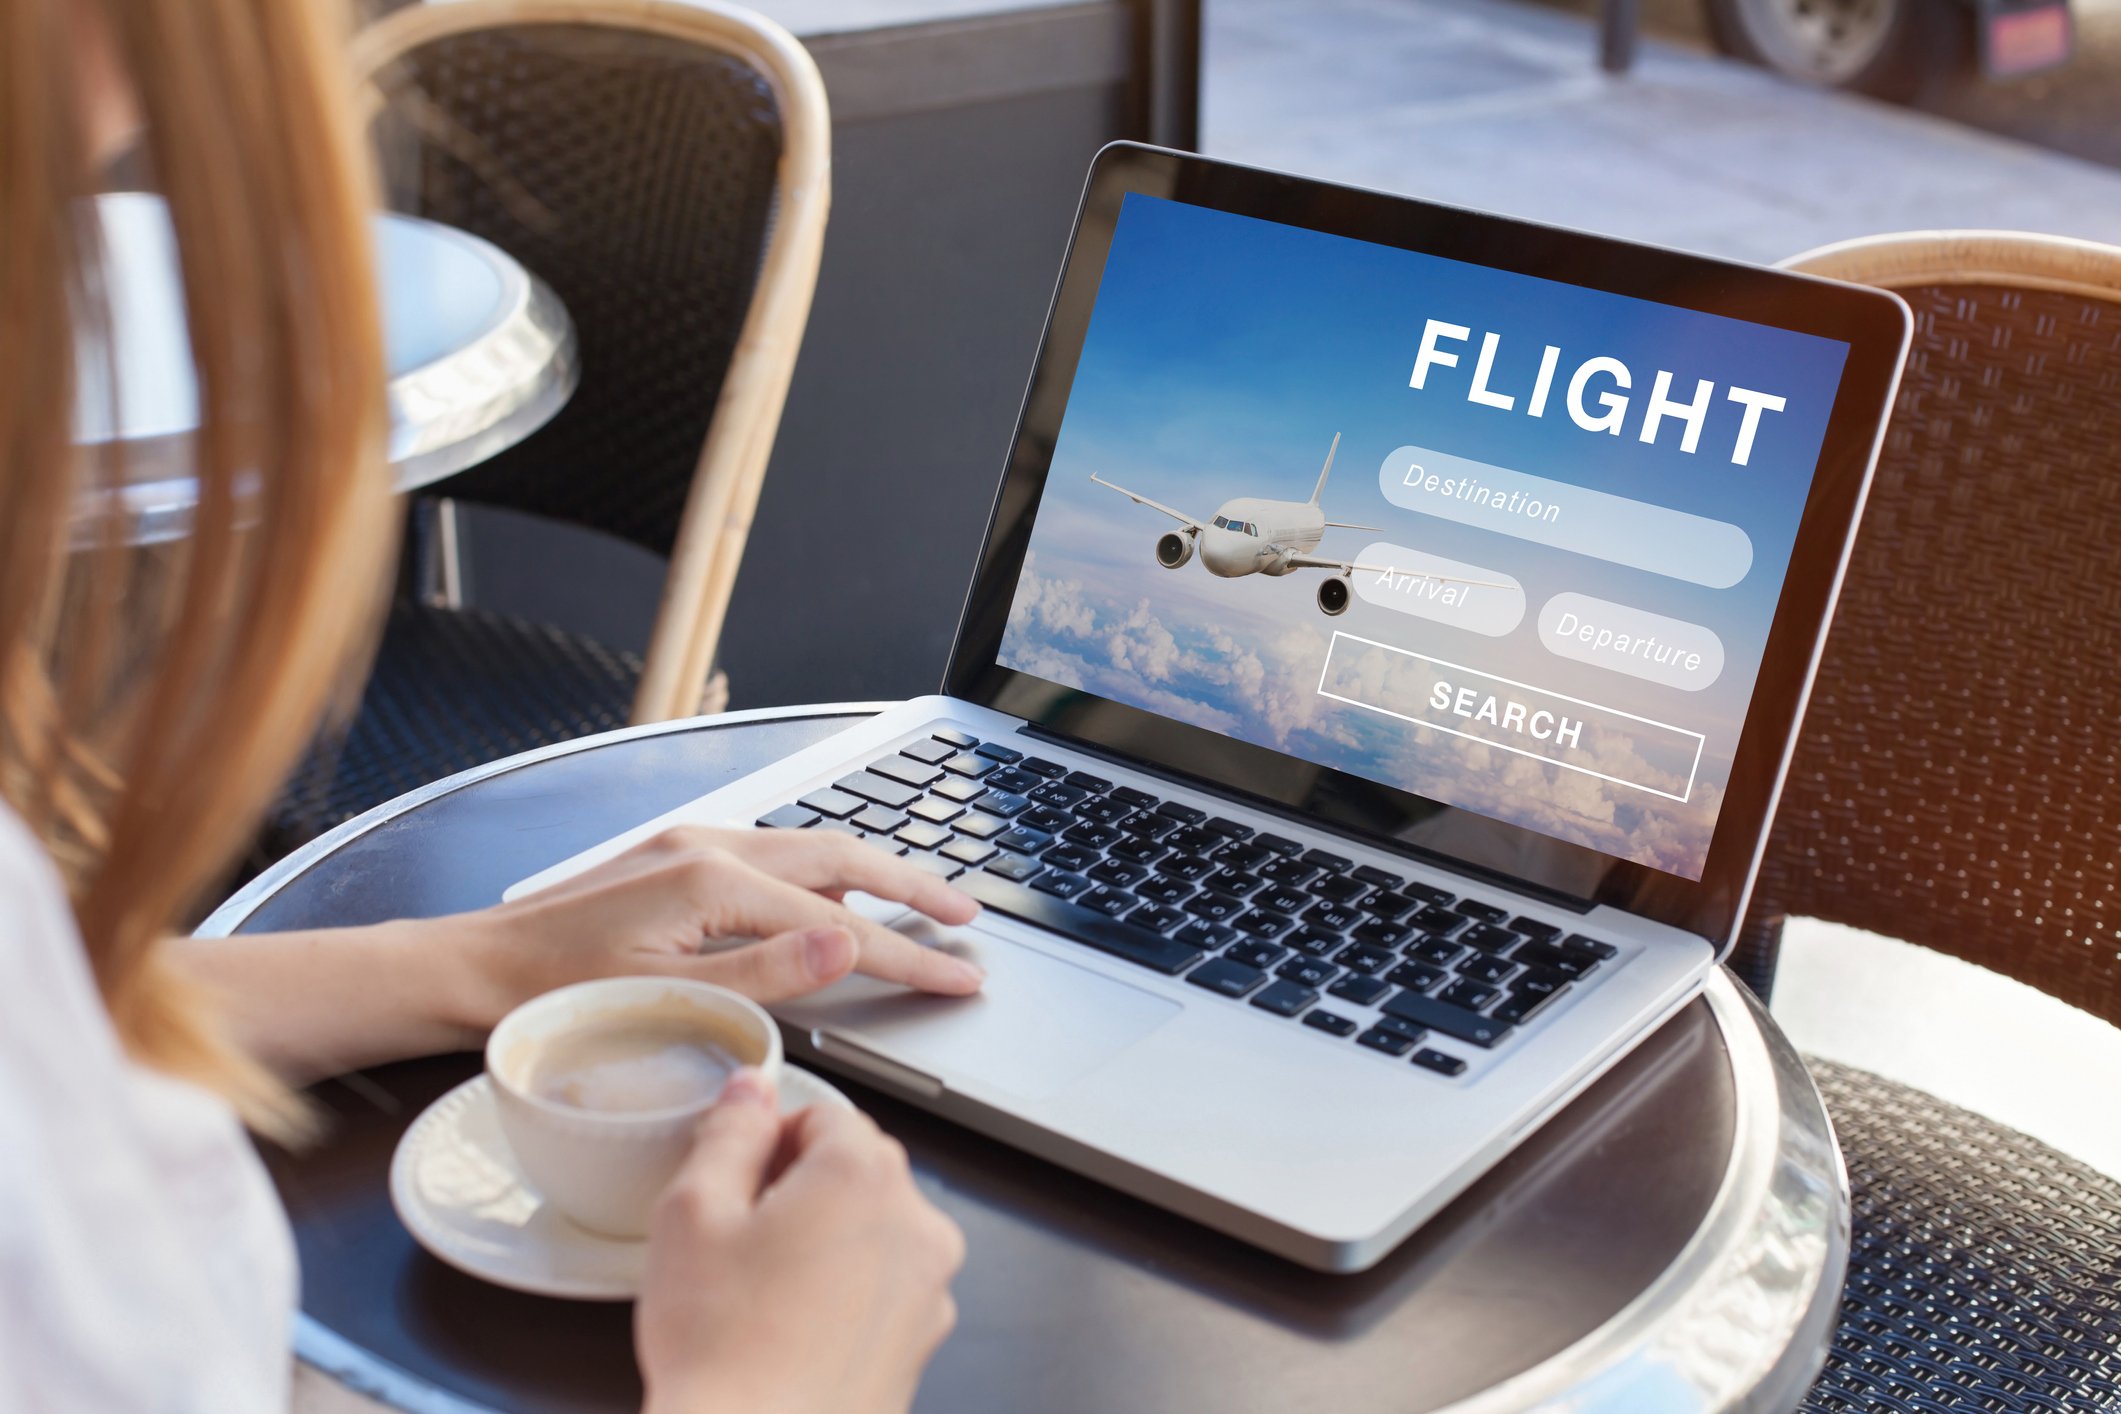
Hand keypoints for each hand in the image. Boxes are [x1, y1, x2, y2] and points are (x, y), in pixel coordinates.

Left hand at [460, 826, 983, 1028]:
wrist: (468, 969)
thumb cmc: (553, 995)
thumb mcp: (668, 998)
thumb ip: (767, 973)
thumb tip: (849, 940)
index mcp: (713, 881)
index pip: (842, 923)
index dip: (909, 954)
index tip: (961, 975)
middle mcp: (709, 846)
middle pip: (842, 855)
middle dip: (912, 884)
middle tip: (967, 917)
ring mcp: (690, 845)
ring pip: (810, 849)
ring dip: (871, 874)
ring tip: (920, 902)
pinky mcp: (675, 858)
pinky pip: (772, 856)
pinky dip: (820, 875)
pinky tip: (832, 900)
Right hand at [637, 1070, 964, 1413]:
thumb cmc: (723, 1349)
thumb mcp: (693, 1212)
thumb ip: (730, 1131)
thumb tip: (752, 1090)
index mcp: (864, 1174)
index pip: (824, 1113)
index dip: (769, 1143)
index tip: (736, 1183)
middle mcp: (915, 1223)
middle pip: (855, 1169)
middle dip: (799, 1189)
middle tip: (738, 1240)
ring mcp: (928, 1287)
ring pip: (871, 1230)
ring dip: (826, 1242)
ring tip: (761, 1293)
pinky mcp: (923, 1341)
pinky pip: (883, 1288)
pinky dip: (845, 1294)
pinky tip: (791, 1330)